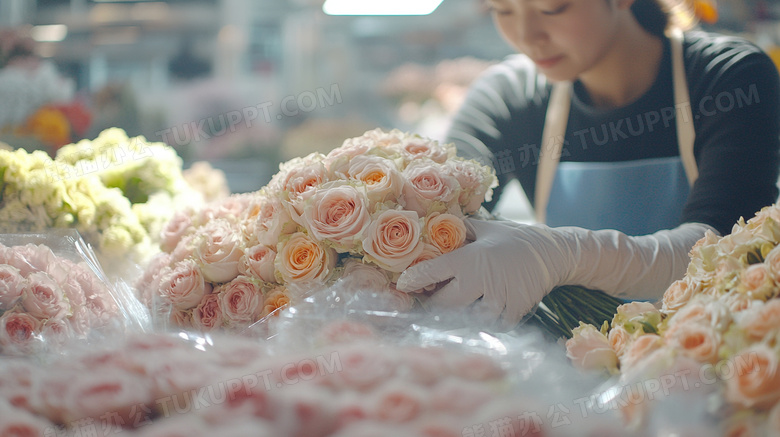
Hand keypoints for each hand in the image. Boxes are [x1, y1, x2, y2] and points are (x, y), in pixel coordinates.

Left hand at [397, 218, 572, 330]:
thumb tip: (430, 227)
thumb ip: (458, 229)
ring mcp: (497, 301)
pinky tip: (474, 314)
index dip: (413, 280)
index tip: (403, 285)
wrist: (553, 254)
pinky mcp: (512, 315)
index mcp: (470, 259)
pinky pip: (486, 327)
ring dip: (453, 315)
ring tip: (449, 307)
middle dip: (432, 303)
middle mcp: (481, 281)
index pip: (431, 272)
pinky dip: (477, 323)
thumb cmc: (514, 238)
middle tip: (427, 298)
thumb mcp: (484, 228)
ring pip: (463, 318)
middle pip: (443, 303)